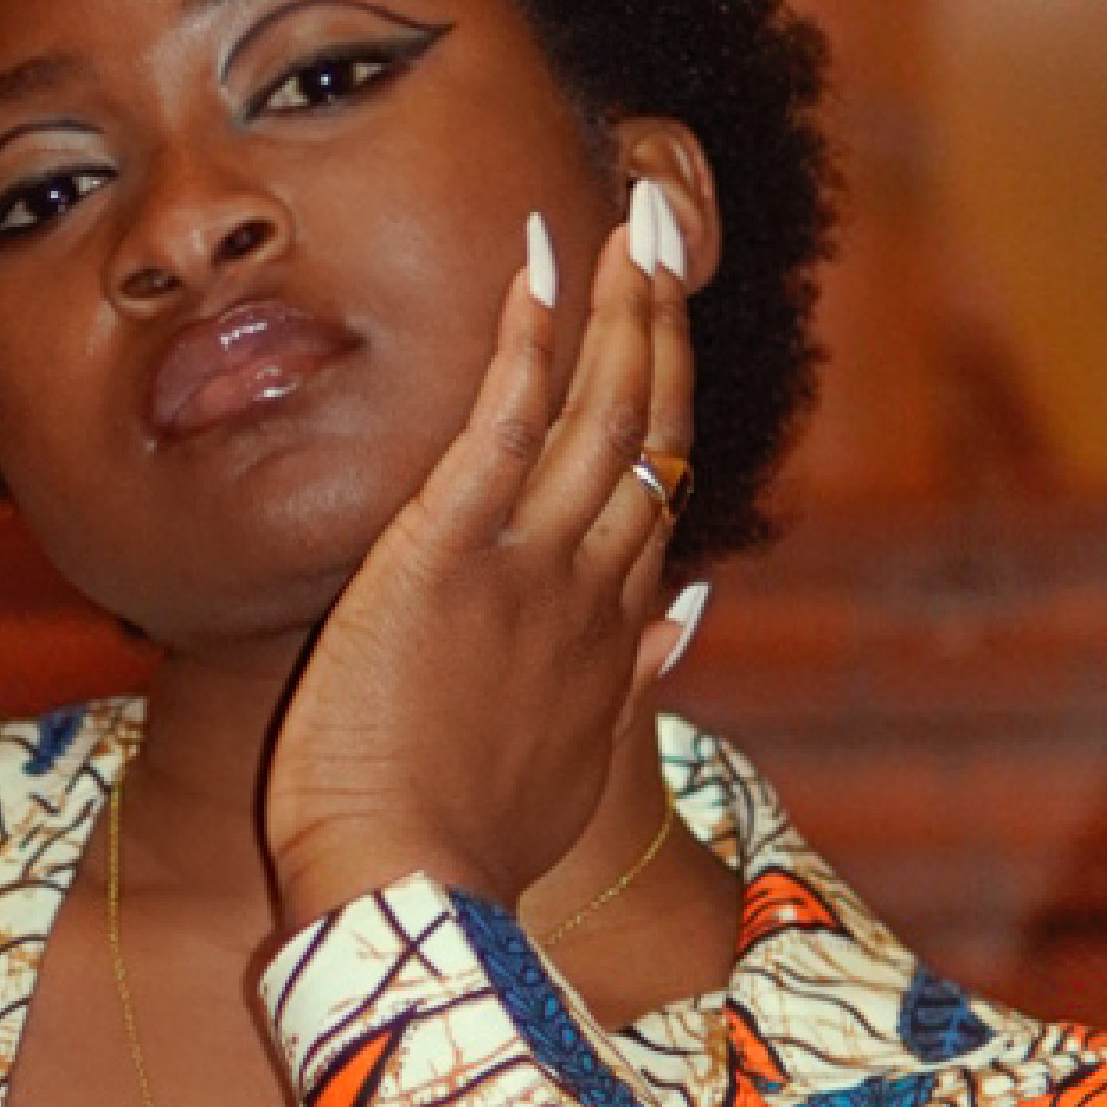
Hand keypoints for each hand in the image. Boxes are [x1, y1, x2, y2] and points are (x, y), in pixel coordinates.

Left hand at [250, 176, 702, 929]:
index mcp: (611, 631)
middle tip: (668, 220)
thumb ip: (634, 679)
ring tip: (637, 212)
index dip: (666, 401)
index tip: (667, 328)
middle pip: (649, 429)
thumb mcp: (570, 764)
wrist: (416, 894)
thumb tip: (690, 612)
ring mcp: (531, 564)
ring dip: (625, 304)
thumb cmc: (467, 850)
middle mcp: (591, 585)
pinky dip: (531, 335)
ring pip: (603, 411)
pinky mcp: (455, 553)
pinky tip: (546, 260)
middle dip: (663, 319)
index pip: (655, 490)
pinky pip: (508, 423)